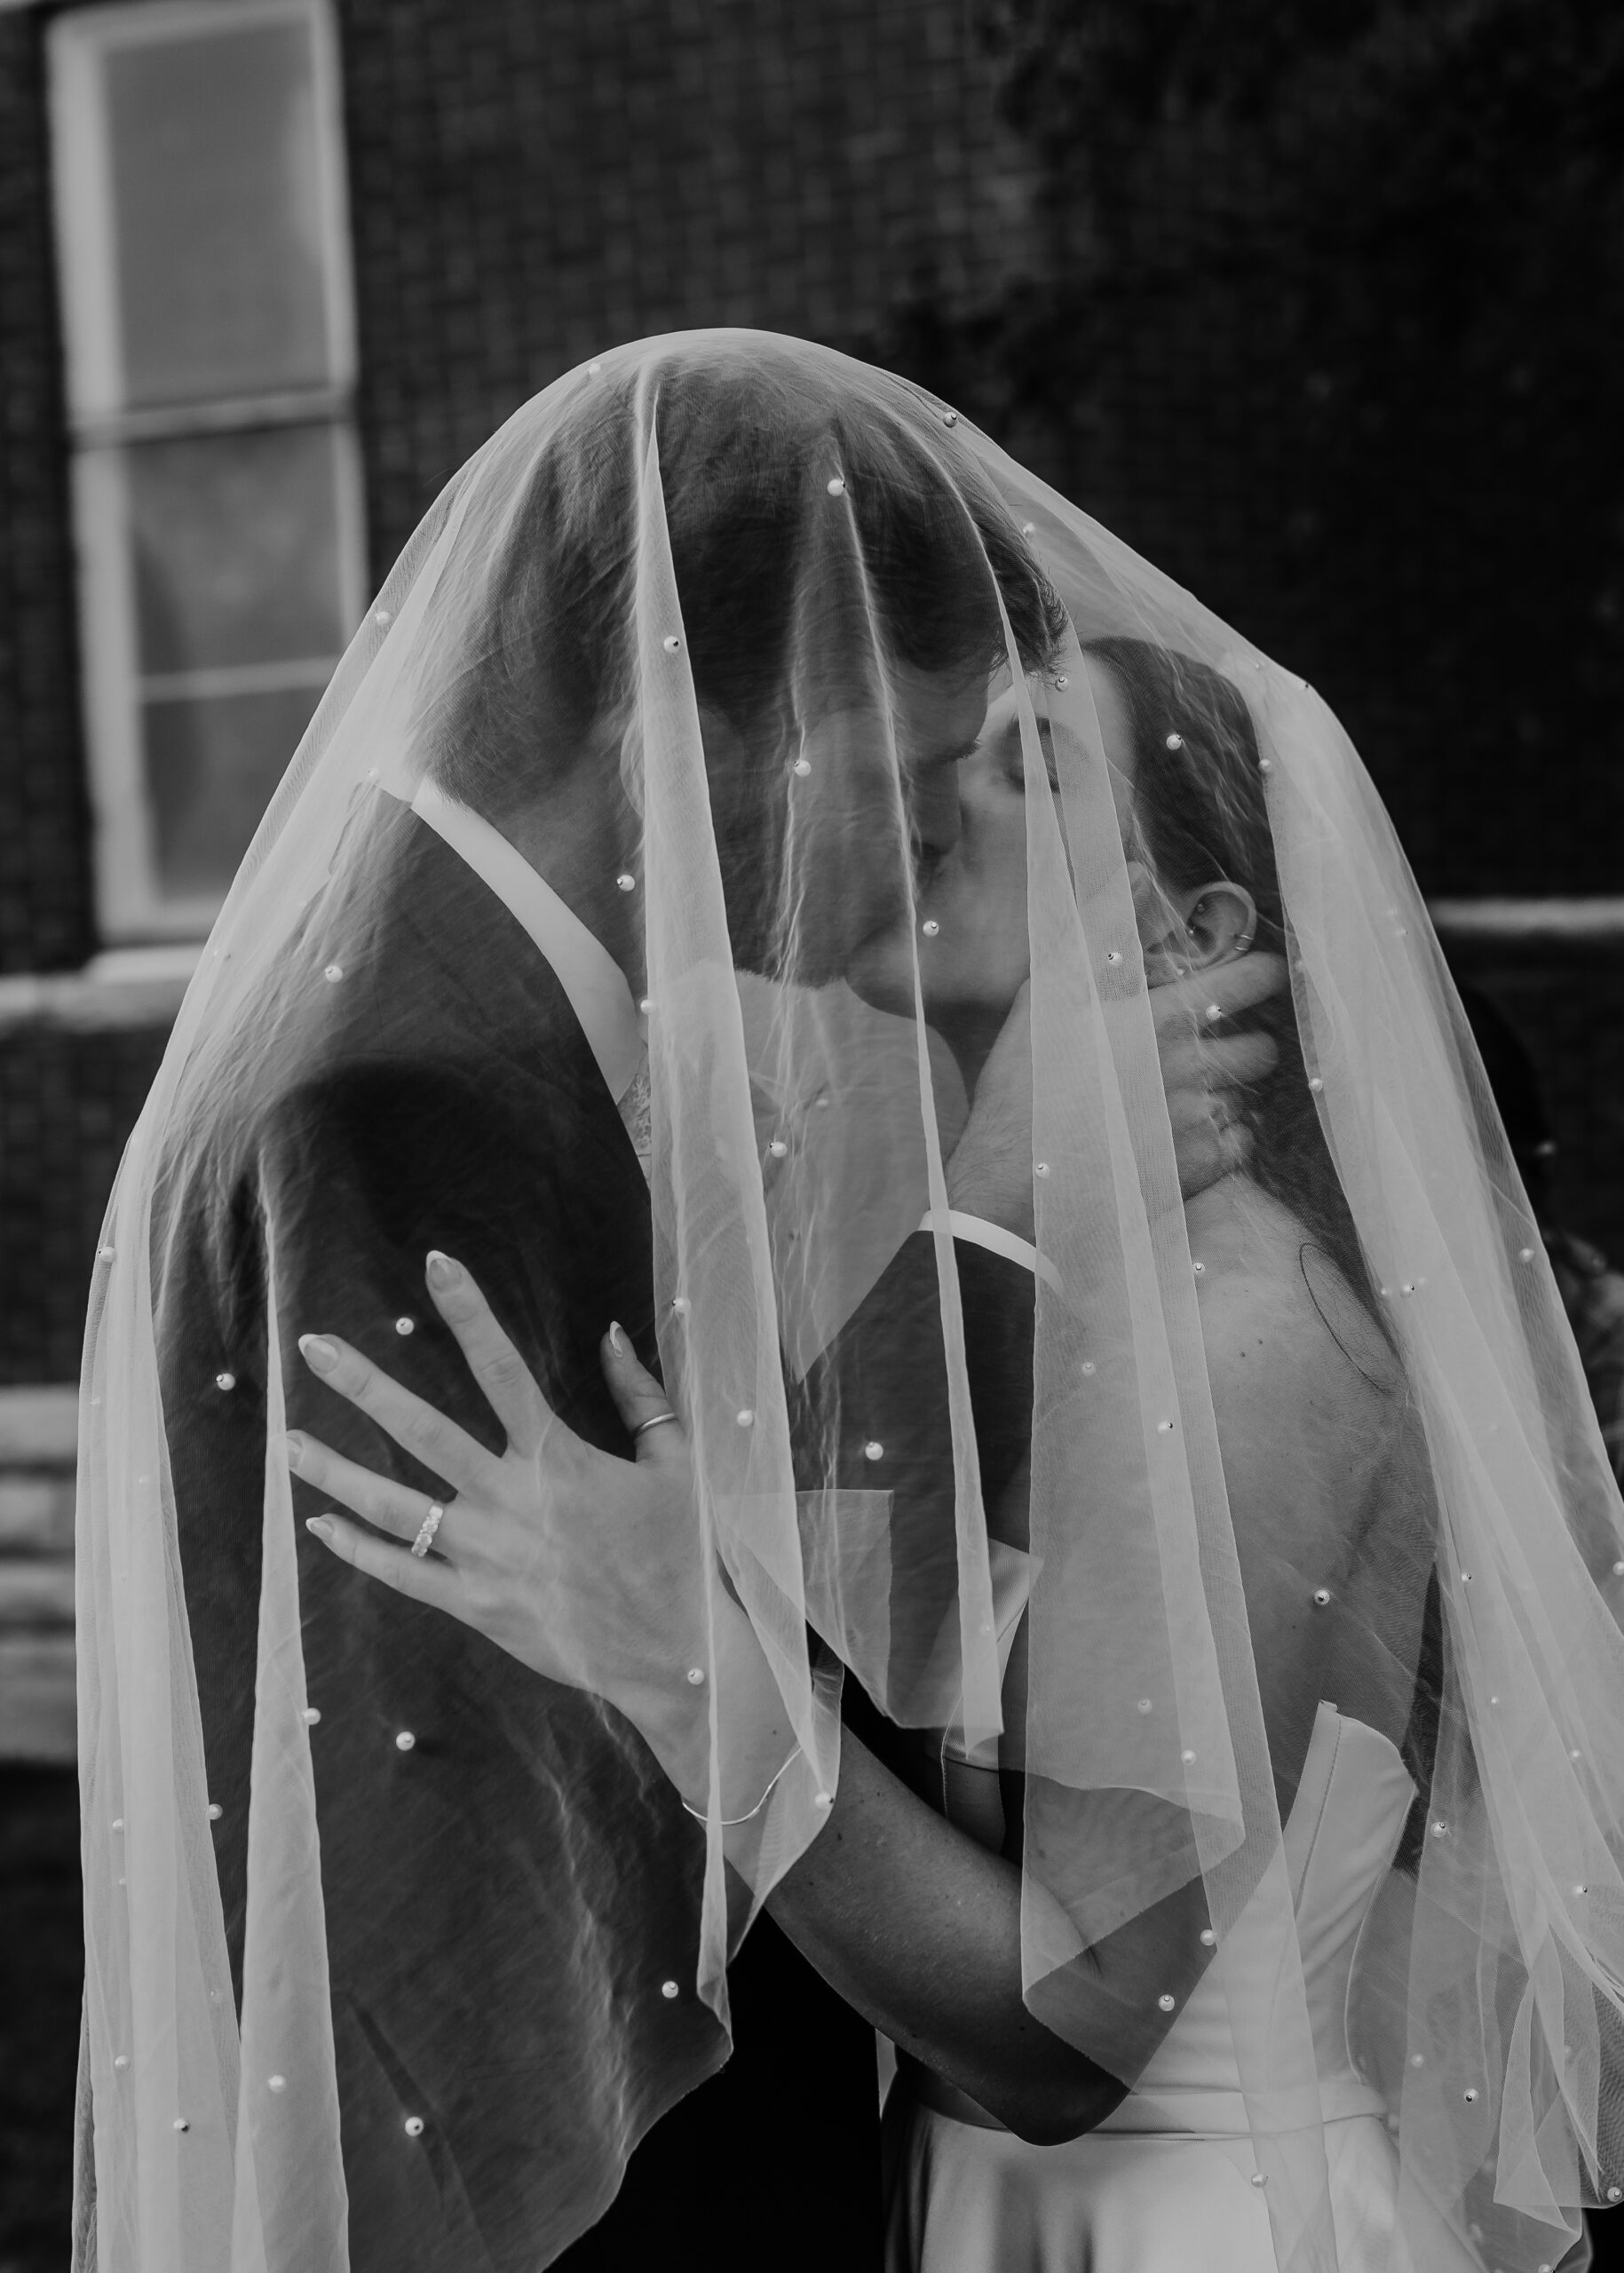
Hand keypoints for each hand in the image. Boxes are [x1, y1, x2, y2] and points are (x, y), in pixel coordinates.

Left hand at [290, 1253, 710, 1777]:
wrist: (682, 1654)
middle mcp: (511, 1500)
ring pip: (393, 1507)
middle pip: (422, 1430)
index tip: (436, 1263)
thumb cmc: (684, 1552)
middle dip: (363, 1384)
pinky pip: (403, 1574)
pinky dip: (357, 1549)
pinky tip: (319, 1524)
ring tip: (288, 1442)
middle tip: (311, 1345)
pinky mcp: (478, 1607)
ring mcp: (488, 1556)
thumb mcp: (676, 1463)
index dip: (469, 1311)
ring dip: (335, 1471)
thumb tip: (610, 1334)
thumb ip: (641, 1395)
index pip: (502, 1368)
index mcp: (559, 1458)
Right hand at [943, 954, 1286, 1240]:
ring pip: (1249, 1098)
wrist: (1017, 1182)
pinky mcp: (1197, 1173)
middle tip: (1223, 1041)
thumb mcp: (1049, 992)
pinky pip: (1241, 1147)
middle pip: (1260, 1048)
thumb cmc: (1026, 1082)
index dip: (1262, 974)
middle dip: (1249, 1041)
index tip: (1265, 973)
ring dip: (1233, 1091)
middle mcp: (1196, 1070)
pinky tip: (1193, 1132)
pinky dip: (1228, 1137)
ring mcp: (1200, 1124)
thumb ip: (1101, 929)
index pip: (1247, 984)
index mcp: (1165, 1019)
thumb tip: (1137, 873)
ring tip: (1199, 1091)